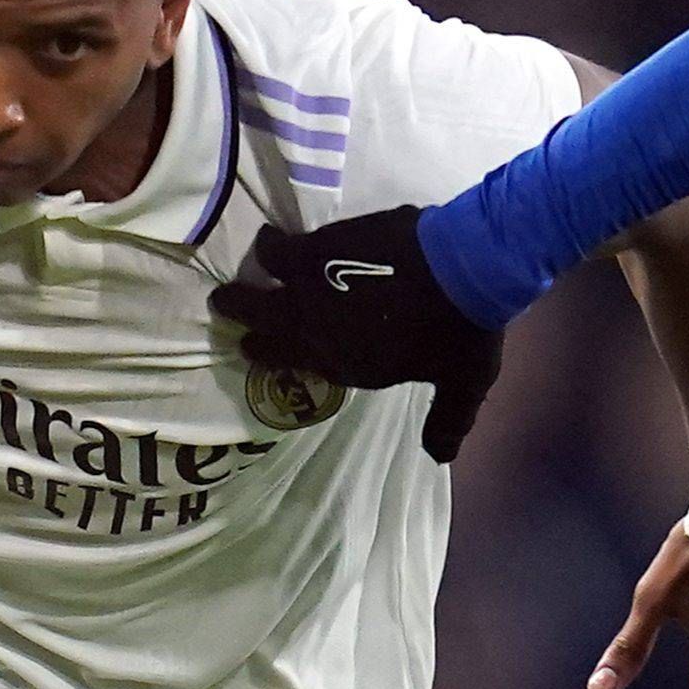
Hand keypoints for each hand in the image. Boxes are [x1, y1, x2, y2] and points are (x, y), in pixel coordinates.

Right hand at [214, 205, 505, 462]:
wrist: (464, 268)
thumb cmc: (460, 333)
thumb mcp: (460, 385)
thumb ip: (446, 420)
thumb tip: (439, 457)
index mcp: (340, 359)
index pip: (283, 358)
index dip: (261, 351)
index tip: (247, 346)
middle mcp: (316, 320)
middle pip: (259, 313)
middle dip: (238, 307)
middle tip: (224, 300)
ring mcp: (319, 276)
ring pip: (271, 266)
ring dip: (263, 262)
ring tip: (262, 253)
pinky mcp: (331, 239)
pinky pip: (296, 239)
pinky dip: (289, 238)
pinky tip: (293, 232)